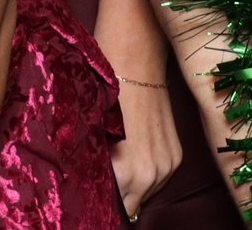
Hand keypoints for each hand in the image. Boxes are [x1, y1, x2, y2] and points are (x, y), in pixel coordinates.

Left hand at [93, 0, 181, 217]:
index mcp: (129, 170)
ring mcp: (168, 164)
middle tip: (88, 179)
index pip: (111, 203)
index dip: (92, 197)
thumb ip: (85, 156)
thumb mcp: (85, 121)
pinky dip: (140, 170)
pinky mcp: (176, 153)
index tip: (79, 192)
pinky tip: (123, 155)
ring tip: (106, 164)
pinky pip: (155, 176)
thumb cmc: (103, 81)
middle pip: (128, 202)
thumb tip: (75, 177)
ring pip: (143, 191)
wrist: (135, 47)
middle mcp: (154, 173)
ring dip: (126, 183)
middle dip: (110, 193)